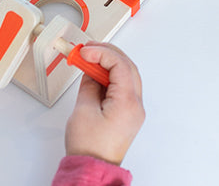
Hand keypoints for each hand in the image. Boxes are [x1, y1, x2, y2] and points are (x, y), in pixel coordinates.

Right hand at [65, 43, 144, 165]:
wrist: (92, 169)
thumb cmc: (89, 148)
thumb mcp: (83, 110)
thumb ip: (89, 84)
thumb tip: (91, 70)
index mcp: (127, 102)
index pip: (119, 65)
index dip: (101, 53)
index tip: (85, 51)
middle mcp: (135, 104)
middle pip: (127, 67)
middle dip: (108, 53)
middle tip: (89, 49)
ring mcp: (134, 109)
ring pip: (128, 75)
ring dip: (111, 64)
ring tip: (91, 59)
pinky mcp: (129, 113)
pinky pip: (124, 87)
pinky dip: (112, 77)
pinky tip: (97, 74)